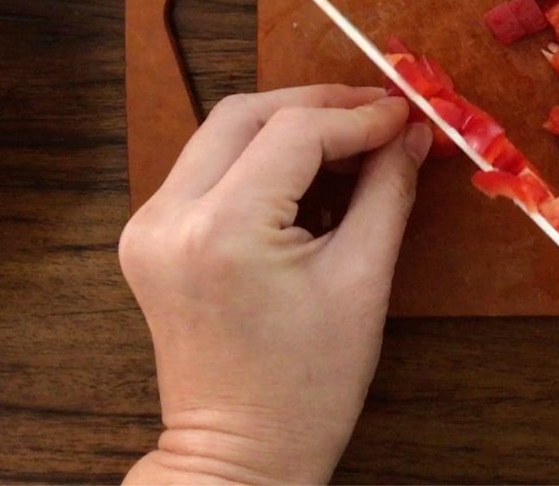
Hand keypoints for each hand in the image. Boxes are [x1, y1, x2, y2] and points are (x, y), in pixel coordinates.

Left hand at [120, 85, 430, 484]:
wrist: (239, 455)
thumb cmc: (307, 386)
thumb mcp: (363, 282)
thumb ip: (387, 192)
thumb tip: (409, 134)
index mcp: (223, 230)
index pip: (295, 132)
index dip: (357, 116)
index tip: (404, 116)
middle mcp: (170, 217)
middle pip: (245, 114)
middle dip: (318, 106)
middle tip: (379, 113)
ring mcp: (149, 226)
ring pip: (220, 133)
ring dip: (285, 126)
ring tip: (350, 140)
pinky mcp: (149, 237)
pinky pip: (205, 167)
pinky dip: (256, 156)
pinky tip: (304, 172)